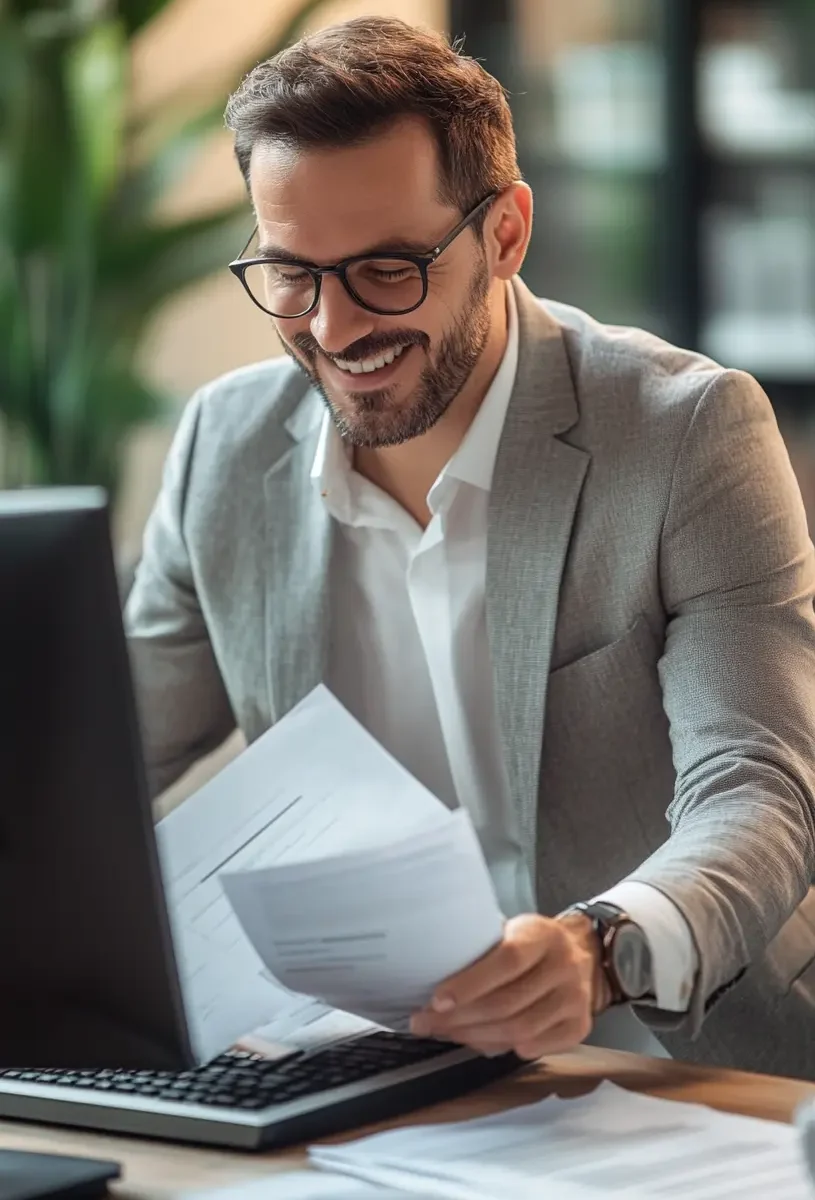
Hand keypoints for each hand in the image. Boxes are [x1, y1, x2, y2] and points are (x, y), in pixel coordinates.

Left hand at [409, 912, 610, 1059]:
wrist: (585, 952)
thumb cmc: (533, 942)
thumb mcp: (513, 930)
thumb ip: (485, 949)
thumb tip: (434, 978)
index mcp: (542, 935)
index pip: (507, 961)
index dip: (469, 983)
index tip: (436, 1000)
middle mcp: (564, 967)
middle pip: (508, 1003)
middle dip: (459, 1018)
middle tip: (424, 1023)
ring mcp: (575, 999)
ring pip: (519, 1030)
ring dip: (474, 1037)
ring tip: (445, 1034)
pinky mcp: (580, 1026)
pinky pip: (536, 1047)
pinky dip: (503, 1048)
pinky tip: (479, 1042)